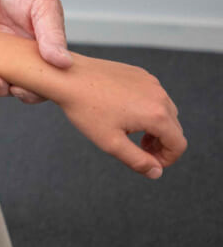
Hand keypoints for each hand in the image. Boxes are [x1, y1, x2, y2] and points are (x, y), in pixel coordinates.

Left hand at [49, 53, 185, 178]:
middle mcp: (159, 95)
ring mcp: (150, 82)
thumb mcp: (111, 143)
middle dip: (161, 144)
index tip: (149, 163)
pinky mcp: (139, 74)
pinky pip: (153, 95)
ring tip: (131, 133)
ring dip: (156, 127)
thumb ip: (137, 161)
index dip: (167, 159)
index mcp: (157, 114)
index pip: (178, 144)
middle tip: (139, 150)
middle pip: (174, 128)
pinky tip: (123, 113)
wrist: (67, 77)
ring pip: (165, 111)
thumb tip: (156, 172)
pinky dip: (147, 109)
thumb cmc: (86, 109)